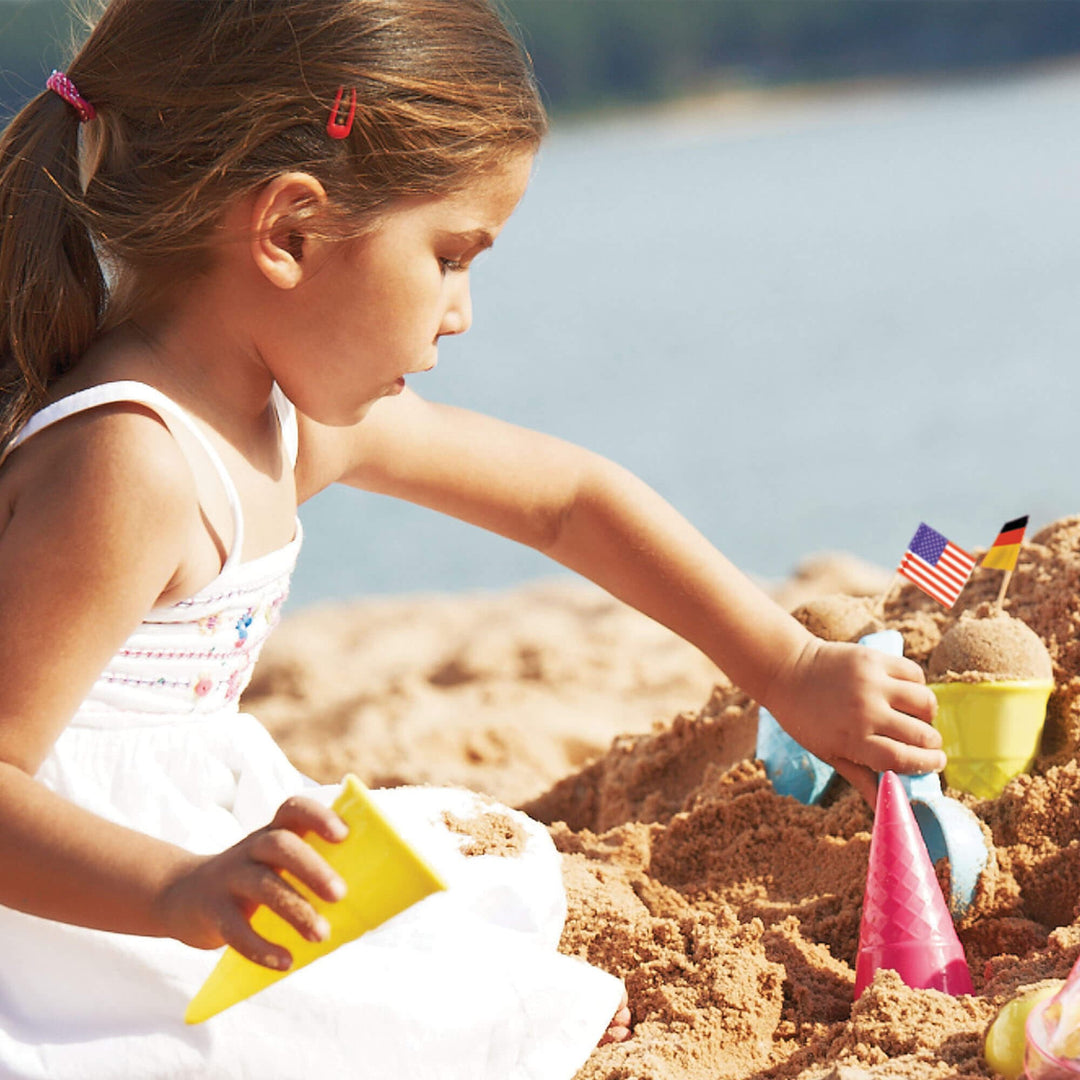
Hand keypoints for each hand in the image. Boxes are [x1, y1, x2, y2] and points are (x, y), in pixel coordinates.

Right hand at [155, 796, 348, 969]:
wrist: (182, 895)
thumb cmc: (252, 880)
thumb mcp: (275, 864)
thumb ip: (311, 872)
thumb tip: (371, 899)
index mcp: (272, 832)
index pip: (293, 809)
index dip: (318, 817)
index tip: (343, 835)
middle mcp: (250, 848)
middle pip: (279, 845)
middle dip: (312, 867)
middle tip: (340, 894)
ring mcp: (228, 877)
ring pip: (261, 885)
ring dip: (295, 910)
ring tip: (321, 935)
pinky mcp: (211, 911)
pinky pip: (235, 929)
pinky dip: (261, 947)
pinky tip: (285, 962)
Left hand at [764, 637, 944, 804]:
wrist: (786, 671)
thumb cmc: (805, 718)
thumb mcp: (828, 752)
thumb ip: (860, 778)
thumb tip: (883, 809)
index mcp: (852, 740)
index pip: (903, 759)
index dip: (926, 764)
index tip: (937, 763)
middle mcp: (865, 712)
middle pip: (920, 734)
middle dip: (932, 744)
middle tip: (929, 743)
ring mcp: (871, 683)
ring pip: (925, 702)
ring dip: (928, 714)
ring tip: (919, 717)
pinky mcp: (873, 659)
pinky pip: (914, 673)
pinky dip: (917, 684)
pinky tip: (906, 692)